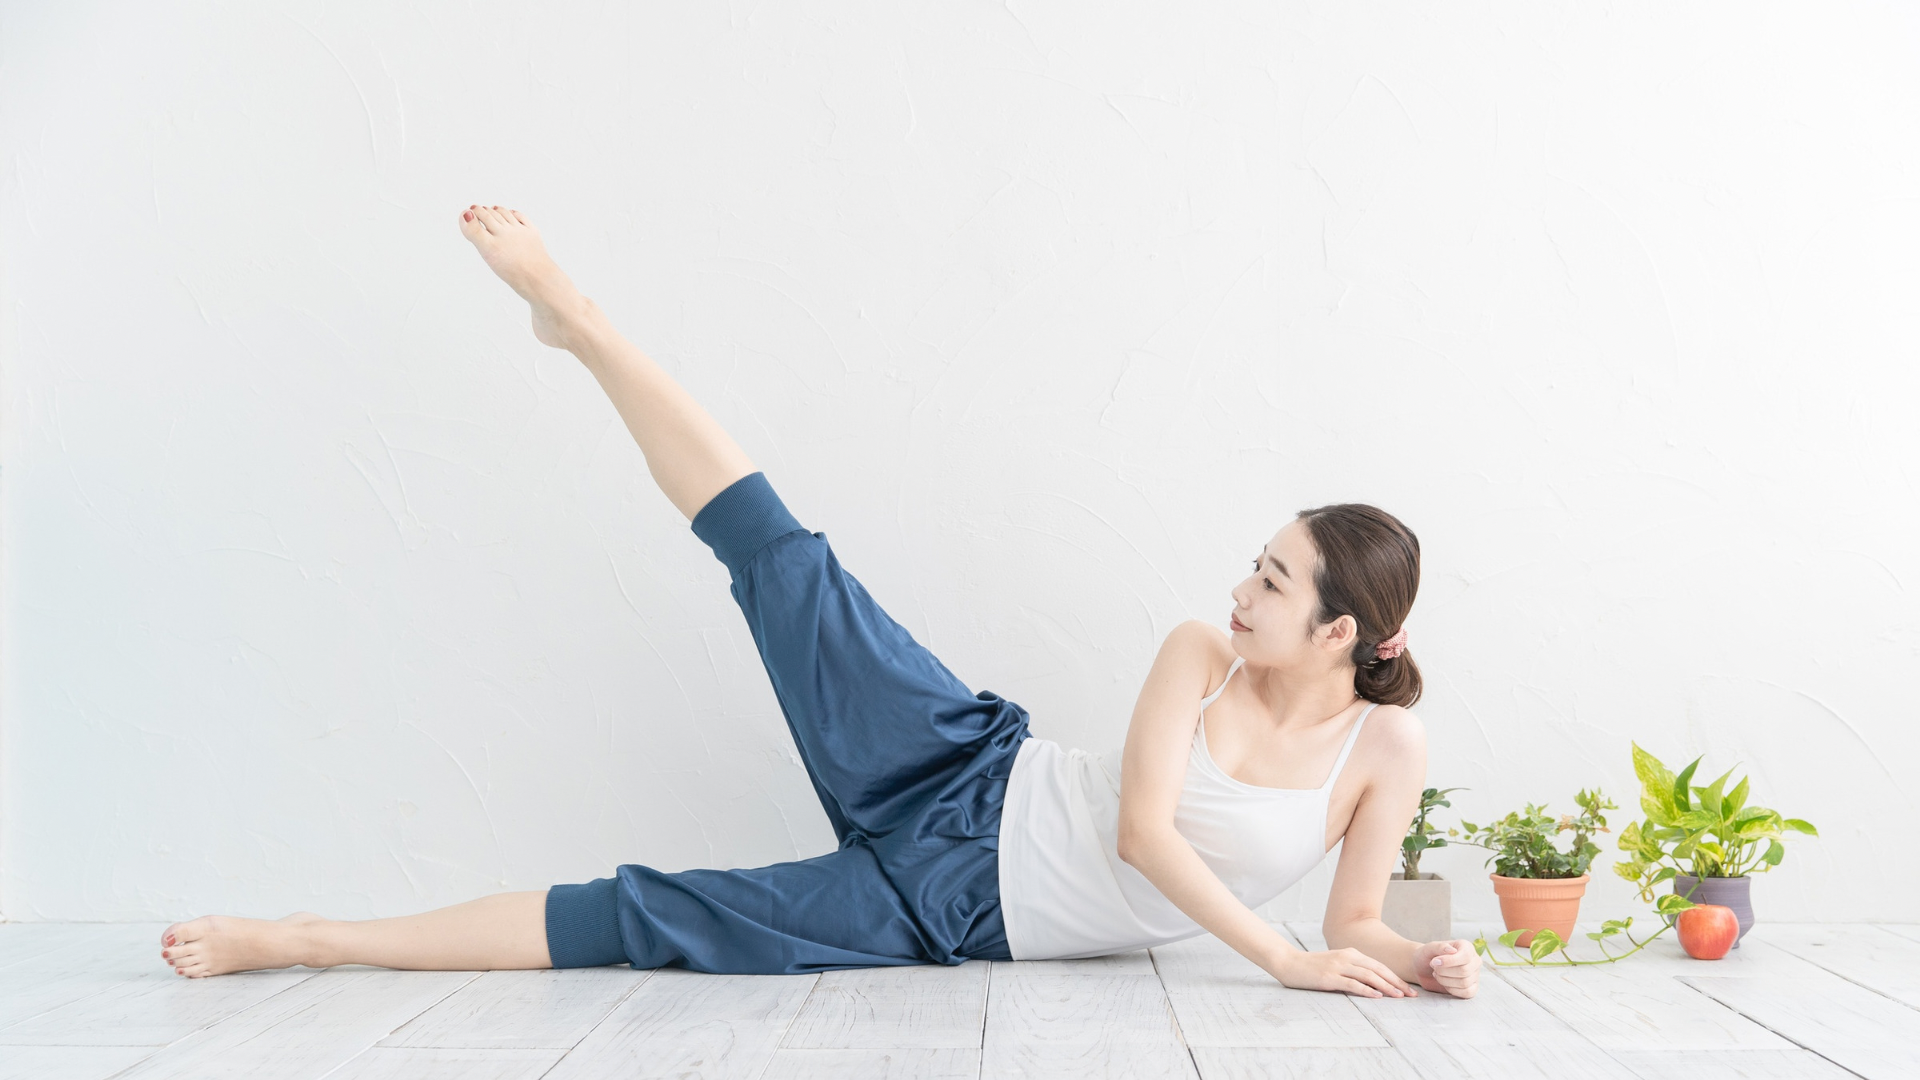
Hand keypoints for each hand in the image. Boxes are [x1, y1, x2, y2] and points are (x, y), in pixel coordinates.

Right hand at [1272, 947, 1416, 998]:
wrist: (1288, 963)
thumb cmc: (1312, 967)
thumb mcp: (1335, 964)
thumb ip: (1352, 969)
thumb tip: (1372, 983)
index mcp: (1350, 953)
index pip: (1379, 965)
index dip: (1395, 977)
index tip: (1408, 989)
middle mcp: (1347, 957)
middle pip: (1378, 969)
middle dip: (1396, 982)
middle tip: (1411, 995)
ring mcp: (1338, 966)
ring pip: (1368, 976)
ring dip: (1386, 986)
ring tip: (1399, 996)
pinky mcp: (1329, 977)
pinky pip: (1352, 983)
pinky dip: (1366, 990)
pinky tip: (1377, 996)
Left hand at [1413, 939, 1479, 997]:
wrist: (1423, 969)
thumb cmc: (1428, 956)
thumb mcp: (1430, 948)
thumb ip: (1440, 947)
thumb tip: (1452, 951)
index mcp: (1467, 947)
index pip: (1465, 956)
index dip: (1449, 961)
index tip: (1435, 962)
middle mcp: (1474, 960)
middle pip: (1464, 971)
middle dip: (1444, 971)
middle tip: (1434, 968)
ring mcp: (1475, 975)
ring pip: (1464, 983)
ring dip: (1445, 980)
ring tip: (1437, 974)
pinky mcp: (1472, 988)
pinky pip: (1467, 993)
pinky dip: (1452, 990)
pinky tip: (1444, 983)